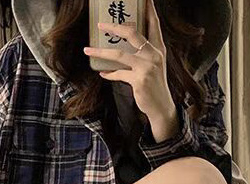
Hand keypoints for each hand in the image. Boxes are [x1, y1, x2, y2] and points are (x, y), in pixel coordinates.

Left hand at [83, 0, 179, 141]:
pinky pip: (119, 73)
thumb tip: (122, 46)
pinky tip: (103, 73)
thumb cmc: (155, 86)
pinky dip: (109, 73)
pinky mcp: (139, 80)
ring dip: (101, 51)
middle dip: (114, 26)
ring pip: (119, 54)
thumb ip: (142, 54)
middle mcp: (153, 55)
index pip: (153, 24)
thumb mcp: (153, 66)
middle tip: (101, 24)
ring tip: (88, 49)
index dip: (149, 10)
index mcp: (158, 49)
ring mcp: (146, 67)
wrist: (161, 107)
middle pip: (132, 33)